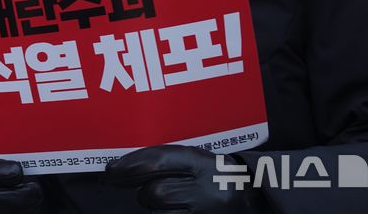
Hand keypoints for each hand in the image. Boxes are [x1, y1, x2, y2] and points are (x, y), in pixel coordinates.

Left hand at [105, 145, 270, 212]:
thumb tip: (128, 165)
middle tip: (126, 185)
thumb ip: (171, 161)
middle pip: (157, 192)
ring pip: (161, 212)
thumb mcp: (200, 159)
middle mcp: (209, 189)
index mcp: (204, 163)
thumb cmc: (220, 175)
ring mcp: (209, 211)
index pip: (159, 161)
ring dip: (152, 207)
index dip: (129, 166)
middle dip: (139, 190)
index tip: (110, 170)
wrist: (257, 198)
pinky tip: (165, 210)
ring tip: (154, 199)